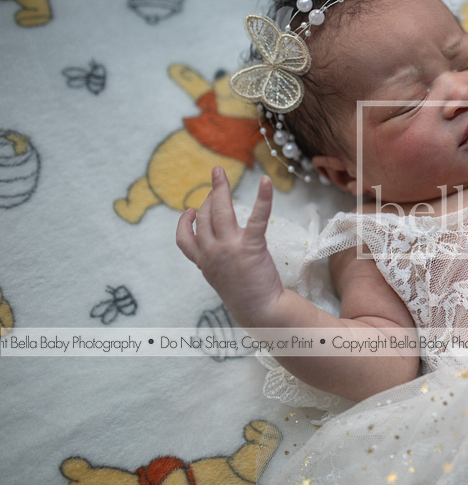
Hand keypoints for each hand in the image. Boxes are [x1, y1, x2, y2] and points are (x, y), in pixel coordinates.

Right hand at [176, 168, 282, 323]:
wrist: (260, 311)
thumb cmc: (245, 295)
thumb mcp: (221, 278)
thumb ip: (216, 262)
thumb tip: (220, 247)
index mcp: (203, 262)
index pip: (184, 240)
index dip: (185, 223)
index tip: (189, 211)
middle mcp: (211, 253)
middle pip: (204, 217)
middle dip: (208, 197)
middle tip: (216, 181)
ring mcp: (229, 248)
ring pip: (219, 211)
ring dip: (219, 189)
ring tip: (219, 173)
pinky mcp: (250, 246)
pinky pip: (256, 216)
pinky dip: (263, 197)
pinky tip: (265, 182)